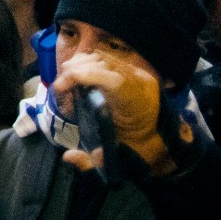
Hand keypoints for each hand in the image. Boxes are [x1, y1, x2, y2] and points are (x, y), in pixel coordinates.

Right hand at [54, 50, 170, 175]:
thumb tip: (68, 156)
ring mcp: (138, 74)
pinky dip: (88, 62)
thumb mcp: (118, 160)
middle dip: (77, 70)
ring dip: (80, 64)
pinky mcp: (132, 71)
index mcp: (139, 105)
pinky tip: (75, 72)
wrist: (161, 141)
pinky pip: (107, 58)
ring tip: (64, 79)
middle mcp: (141, 84)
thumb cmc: (139, 150)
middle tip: (59, 86)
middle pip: (106, 64)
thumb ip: (94, 161)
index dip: (87, 76)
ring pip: (105, 58)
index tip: (62, 86)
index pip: (116, 81)